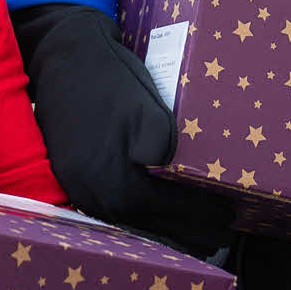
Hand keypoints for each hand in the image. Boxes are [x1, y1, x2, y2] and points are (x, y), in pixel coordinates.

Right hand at [10, 3, 236, 251]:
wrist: (62, 57)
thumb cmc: (110, 80)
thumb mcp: (149, 113)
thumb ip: (167, 153)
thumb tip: (186, 178)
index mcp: (118, 185)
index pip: (170, 212)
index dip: (202, 215)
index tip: (228, 216)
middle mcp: (96, 198)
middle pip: (150, 227)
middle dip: (188, 230)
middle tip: (221, 232)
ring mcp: (79, 189)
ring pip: (130, 221)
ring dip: (163, 227)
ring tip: (195, 230)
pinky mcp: (71, 176)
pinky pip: (111, 207)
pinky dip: (138, 213)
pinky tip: (155, 210)